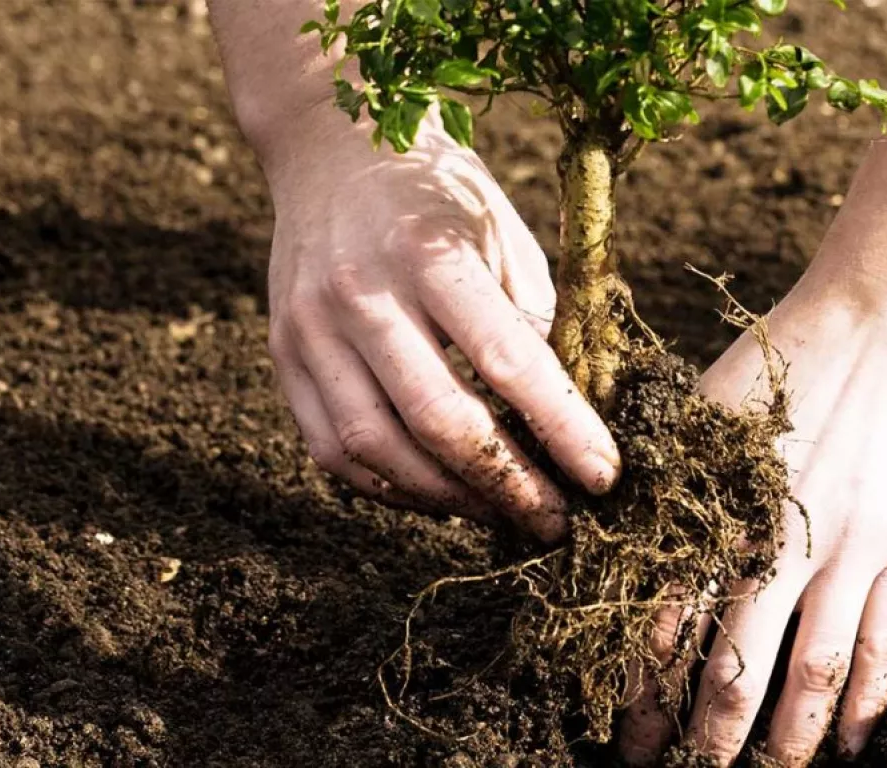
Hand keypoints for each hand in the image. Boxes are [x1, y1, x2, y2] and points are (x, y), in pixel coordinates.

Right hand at [260, 109, 618, 540]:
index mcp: (431, 252)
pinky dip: (389, 487)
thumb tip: (568, 420)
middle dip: (508, 485)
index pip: (507, 361)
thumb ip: (533, 323)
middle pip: (438, 419)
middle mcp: (361, 293)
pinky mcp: (282, 355)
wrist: (330, 148)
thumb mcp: (505, 235)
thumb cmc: (440, 194)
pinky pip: (332, 449)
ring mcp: (310, 328)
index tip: (604, 478)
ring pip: (377, 449)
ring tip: (502, 513)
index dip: (562, 429)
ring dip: (449, 498)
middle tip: (556, 521)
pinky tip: (438, 494)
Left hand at [618, 285, 886, 764]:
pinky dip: (870, 701)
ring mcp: (851, 551)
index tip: (630, 735)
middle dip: (708, 736)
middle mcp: (779, 543)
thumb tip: (610, 538)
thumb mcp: (701, 412)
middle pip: (735, 666)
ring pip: (815, 672)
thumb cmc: (783, 358)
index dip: (643, 691)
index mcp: (717, 510)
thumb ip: (663, 482)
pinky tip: (855, 742)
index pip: (665, 625)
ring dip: (790, 736)